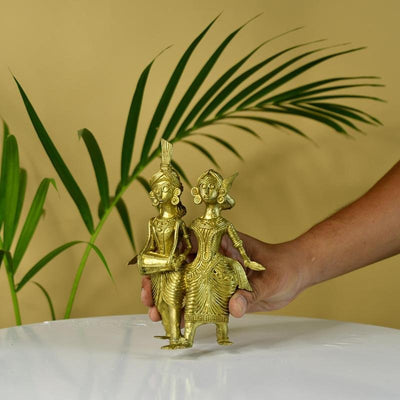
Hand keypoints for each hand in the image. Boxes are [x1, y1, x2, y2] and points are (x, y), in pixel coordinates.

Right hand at [141, 232, 308, 320]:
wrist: (295, 274)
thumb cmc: (284, 266)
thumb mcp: (269, 279)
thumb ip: (251, 293)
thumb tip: (234, 307)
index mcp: (221, 243)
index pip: (187, 244)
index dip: (166, 256)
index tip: (153, 271)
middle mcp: (214, 258)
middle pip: (179, 266)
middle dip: (161, 281)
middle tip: (148, 299)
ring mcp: (215, 275)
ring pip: (186, 284)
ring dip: (170, 298)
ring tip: (156, 314)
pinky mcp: (221, 291)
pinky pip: (199, 300)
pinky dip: (187, 310)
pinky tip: (178, 322)